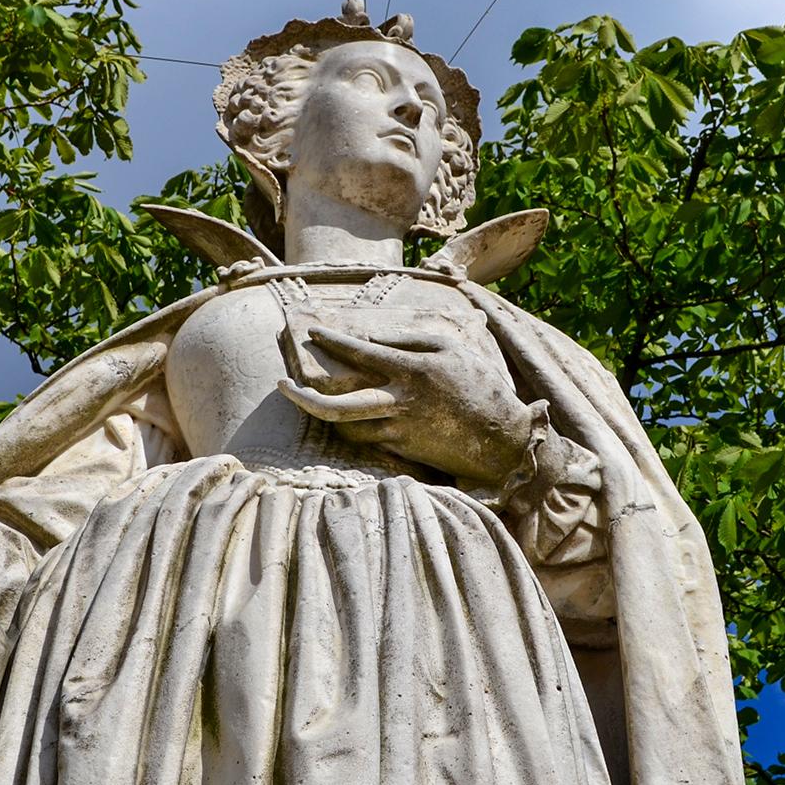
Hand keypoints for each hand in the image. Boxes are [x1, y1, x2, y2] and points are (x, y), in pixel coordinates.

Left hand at [277, 325, 537, 486]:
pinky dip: (352, 428)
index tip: (312, 331)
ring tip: (308, 399)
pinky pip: (367, 440)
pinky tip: (343, 418)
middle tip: (280, 386)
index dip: (333, 341)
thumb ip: (411, 341)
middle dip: (303, 397)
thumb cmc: (482, 387)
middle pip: (337, 407)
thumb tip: (374, 341)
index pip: (361, 354)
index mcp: (412, 372)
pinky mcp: (404, 452)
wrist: (504, 441)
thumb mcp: (452, 349)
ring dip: (324, 415)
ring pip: (347, 428)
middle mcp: (399, 404)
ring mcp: (399, 433)